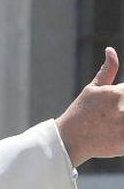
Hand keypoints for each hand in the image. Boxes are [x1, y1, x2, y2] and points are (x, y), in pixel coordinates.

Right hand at [56, 47, 123, 166]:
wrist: (70, 139)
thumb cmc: (81, 111)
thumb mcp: (92, 89)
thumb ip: (107, 70)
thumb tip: (110, 49)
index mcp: (118, 93)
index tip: (116, 103)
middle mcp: (123, 109)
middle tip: (115, 112)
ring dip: (123, 119)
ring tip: (114, 121)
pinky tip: (116, 133)